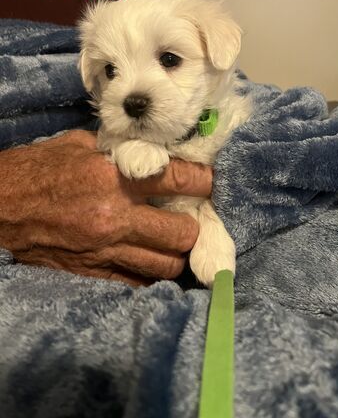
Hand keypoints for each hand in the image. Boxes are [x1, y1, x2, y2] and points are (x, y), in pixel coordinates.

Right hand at [0, 130, 212, 285]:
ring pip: (166, 265)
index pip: (178, 181)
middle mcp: (115, 218)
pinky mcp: (93, 272)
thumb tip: (149, 152)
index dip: (203, 181)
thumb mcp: (77, 146)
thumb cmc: (37, 170)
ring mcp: (105, 250)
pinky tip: (148, 259)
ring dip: (175, 253)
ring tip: (171, 241)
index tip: (208, 181)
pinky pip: (138, 283)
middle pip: (182, 233)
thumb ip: (118, 151)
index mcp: (112, 179)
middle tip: (189, 216)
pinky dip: (151, 273)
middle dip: (192, 225)